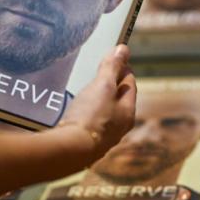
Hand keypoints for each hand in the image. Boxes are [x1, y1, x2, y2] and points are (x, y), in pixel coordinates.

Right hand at [60, 44, 136, 158]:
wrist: (69, 151)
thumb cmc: (90, 116)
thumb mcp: (103, 85)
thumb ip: (112, 67)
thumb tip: (123, 48)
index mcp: (128, 112)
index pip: (130, 84)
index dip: (124, 69)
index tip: (117, 58)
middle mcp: (119, 126)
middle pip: (119, 99)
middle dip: (113, 84)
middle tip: (103, 72)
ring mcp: (104, 136)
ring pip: (106, 111)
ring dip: (101, 98)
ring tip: (90, 88)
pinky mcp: (87, 142)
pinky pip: (93, 121)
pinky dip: (90, 111)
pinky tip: (80, 109)